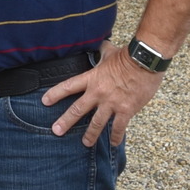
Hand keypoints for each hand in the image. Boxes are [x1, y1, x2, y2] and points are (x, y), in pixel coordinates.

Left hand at [40, 41, 163, 146]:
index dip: (55, 94)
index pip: (68, 86)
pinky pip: (119, 127)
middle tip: (56, 131)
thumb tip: (101, 45)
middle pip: (78, 109)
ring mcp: (112, 103)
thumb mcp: (110, 52)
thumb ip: (102, 52)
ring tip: (85, 143)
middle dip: (66, 121)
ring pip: (97, 123)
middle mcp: (98, 93)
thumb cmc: (128, 56)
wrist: (145, 62)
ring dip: (90, 135)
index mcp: (92, 78)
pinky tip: (114, 144)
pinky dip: (116, 137)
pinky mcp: (126, 110)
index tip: (45, 101)